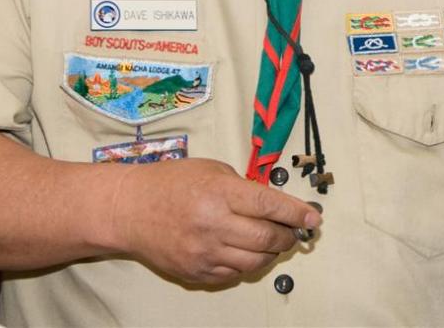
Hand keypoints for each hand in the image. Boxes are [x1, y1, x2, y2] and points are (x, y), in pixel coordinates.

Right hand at [107, 157, 320, 282]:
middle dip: (288, 236)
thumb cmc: (171, 183)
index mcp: (220, 192)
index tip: (313, 218)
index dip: (297, 213)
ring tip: (272, 241)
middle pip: (268, 238)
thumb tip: (275, 206)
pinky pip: (234, 274)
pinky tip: (246, 251)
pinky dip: (247, 264)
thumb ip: (243, 187)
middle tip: (294, 232)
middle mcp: (214, 224)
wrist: (129, 209)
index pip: (270, 205)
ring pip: (255, 261)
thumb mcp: (211, 169)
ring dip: (271, 252)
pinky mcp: (196, 272)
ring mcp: (204, 252)